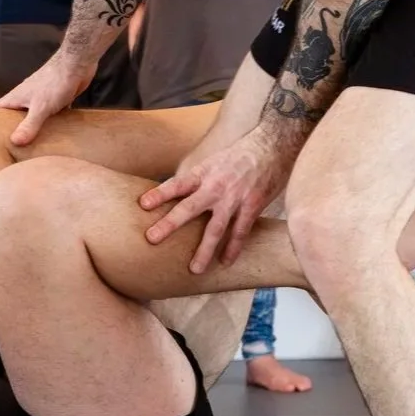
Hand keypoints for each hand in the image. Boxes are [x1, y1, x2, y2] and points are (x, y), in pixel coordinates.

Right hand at [0, 49, 95, 146]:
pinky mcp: (56, 99)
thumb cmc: (55, 80)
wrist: (76, 65)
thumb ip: (29, 125)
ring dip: (33, 126)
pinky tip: (55, 134)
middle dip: (13, 127)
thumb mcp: (40, 108)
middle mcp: (26, 96)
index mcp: (17, 96)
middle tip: (13, 145)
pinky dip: (51, 123)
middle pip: (14, 113)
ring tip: (33, 144)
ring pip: (32, 114)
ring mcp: (41, 97)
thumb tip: (15, 141)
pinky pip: (49, 114)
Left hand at [141, 126, 291, 273]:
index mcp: (203, 173)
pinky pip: (240, 232)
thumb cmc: (239, 155)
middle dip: (169, 224)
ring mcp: (234, 199)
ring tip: (194, 269)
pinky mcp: (251, 207)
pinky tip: (225, 262)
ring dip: (204, 250)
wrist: (272, 146)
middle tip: (151, 239)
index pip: (176, 184)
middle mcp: (215, 187)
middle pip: (188, 208)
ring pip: (216, 228)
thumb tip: (177, 195)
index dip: (159, 194)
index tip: (143, 205)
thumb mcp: (213, 162)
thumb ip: (197, 180)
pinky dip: (232, 248)